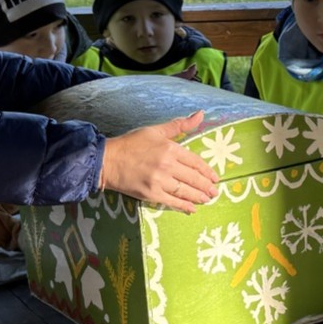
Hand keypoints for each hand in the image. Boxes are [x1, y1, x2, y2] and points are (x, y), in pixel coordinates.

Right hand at [98, 111, 220, 212]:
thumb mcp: (155, 130)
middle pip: (193, 178)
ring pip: (185, 191)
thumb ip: (179, 125)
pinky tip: (192, 208)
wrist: (108, 161)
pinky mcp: (151, 194)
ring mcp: (159, 181)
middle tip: (214, 192)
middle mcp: (167, 166)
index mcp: (170, 149)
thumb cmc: (131, 144)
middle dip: (206, 186)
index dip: (207, 171)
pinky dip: (184, 206)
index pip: (195, 162)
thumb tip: (200, 114)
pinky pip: (172, 202)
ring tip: (207, 199)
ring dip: (199, 197)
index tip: (215, 177)